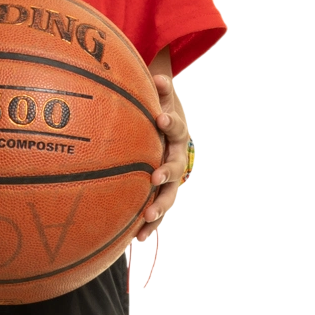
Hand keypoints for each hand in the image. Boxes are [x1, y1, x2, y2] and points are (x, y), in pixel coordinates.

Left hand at [134, 69, 190, 243]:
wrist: (171, 135)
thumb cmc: (160, 113)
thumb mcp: (161, 99)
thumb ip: (159, 90)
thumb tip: (156, 74)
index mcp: (177, 134)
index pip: (177, 127)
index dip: (171, 122)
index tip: (160, 117)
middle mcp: (178, 157)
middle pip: (177, 167)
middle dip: (166, 173)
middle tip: (155, 176)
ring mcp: (172, 178)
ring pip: (170, 195)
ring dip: (159, 206)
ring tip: (147, 215)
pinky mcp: (163, 193)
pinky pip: (157, 211)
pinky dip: (149, 226)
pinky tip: (137, 240)